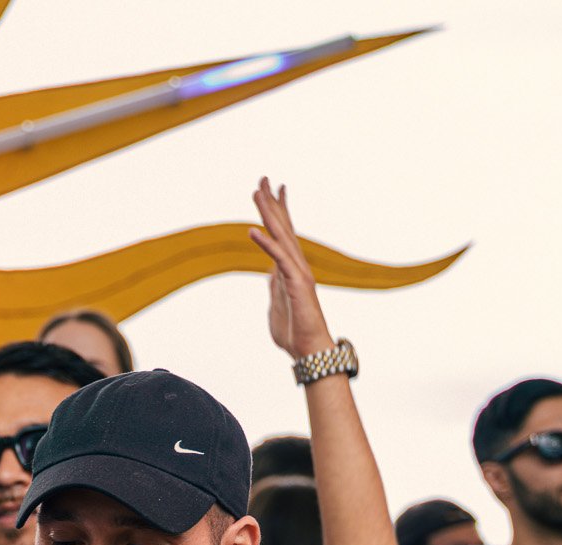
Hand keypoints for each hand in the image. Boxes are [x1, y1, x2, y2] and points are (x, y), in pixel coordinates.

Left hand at [248, 177, 336, 361]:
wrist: (308, 349)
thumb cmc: (294, 331)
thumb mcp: (277, 303)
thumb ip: (274, 286)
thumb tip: (269, 275)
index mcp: (288, 268)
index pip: (282, 233)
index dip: (276, 210)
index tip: (270, 189)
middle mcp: (295, 264)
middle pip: (282, 226)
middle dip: (272, 202)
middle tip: (263, 178)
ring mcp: (296, 272)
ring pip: (281, 236)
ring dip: (269, 213)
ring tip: (258, 192)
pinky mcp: (295, 284)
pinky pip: (278, 260)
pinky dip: (266, 245)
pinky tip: (252, 231)